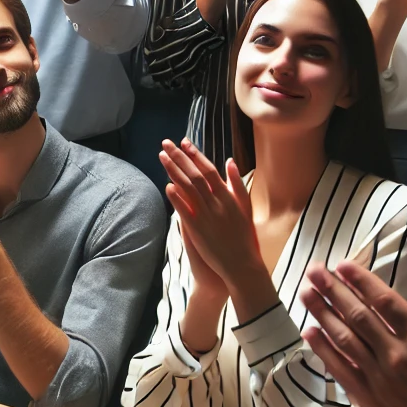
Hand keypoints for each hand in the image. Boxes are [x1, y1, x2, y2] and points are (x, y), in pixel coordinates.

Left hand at [159, 139, 262, 292]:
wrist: (242, 264)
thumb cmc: (244, 237)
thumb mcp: (245, 207)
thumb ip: (237, 184)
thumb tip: (229, 161)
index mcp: (228, 196)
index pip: (209, 170)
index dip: (195, 155)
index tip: (184, 142)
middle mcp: (216, 203)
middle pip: (195, 175)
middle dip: (179, 157)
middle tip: (166, 143)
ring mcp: (206, 216)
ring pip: (188, 189)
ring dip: (173, 171)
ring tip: (162, 156)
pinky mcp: (197, 230)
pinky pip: (185, 211)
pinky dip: (177, 198)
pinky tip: (167, 186)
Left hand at [300, 243, 406, 406]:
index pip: (382, 300)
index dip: (360, 280)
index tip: (340, 265)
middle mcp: (396, 354)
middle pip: (356, 315)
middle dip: (332, 290)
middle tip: (313, 270)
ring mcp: (380, 377)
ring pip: (344, 339)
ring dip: (322, 314)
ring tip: (305, 293)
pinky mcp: (370, 398)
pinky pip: (340, 369)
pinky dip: (323, 350)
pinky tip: (309, 333)